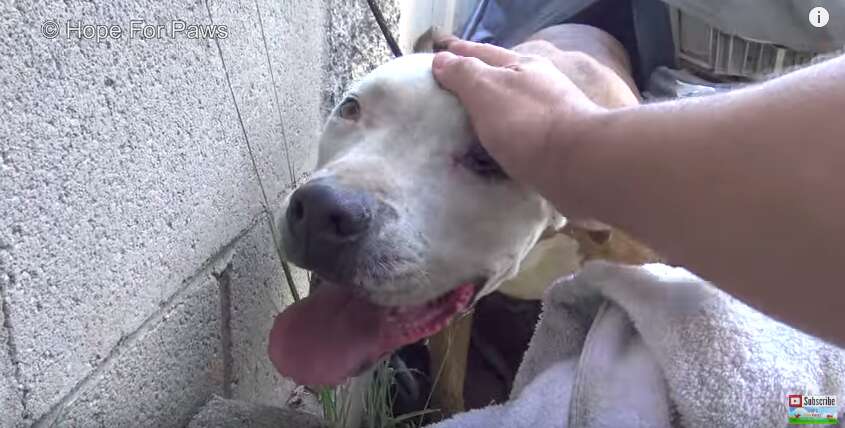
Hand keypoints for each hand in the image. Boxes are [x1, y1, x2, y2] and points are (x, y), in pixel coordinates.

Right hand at [431, 41, 603, 195]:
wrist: (579, 166)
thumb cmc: (528, 122)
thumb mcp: (487, 90)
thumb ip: (464, 74)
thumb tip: (443, 59)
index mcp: (524, 66)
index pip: (483, 53)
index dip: (460, 53)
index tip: (440, 55)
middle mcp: (541, 87)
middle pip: (501, 79)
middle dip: (477, 82)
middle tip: (451, 92)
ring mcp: (552, 117)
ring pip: (513, 109)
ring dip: (492, 114)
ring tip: (469, 125)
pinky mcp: (557, 146)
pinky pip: (521, 137)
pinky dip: (504, 140)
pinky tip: (495, 151)